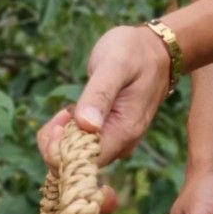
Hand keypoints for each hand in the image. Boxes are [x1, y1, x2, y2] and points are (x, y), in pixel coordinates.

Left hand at [37, 25, 169, 166]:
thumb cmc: (134, 53)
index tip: (62, 116)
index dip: (60, 146)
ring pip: (71, 155)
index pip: (82, 162)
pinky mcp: (106, 138)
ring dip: (60, 134)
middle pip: (73, 163)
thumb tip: (86, 126)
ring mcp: (113, 144)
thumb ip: (99, 95)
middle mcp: (120, 146)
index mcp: (124, 133)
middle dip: (57, 140)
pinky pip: (77, 145)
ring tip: (71, 106)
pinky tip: (73, 111)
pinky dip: (66, 132)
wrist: (156, 50)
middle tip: (65, 109)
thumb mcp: (114, 65)